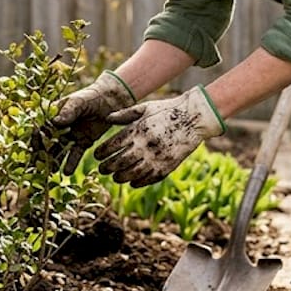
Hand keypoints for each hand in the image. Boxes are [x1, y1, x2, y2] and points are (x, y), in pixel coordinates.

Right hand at [41, 71, 135, 174]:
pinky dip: (71, 163)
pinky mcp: (83, 142)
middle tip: (38, 165)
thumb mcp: (79, 101)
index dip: (37, 137)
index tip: (34, 147)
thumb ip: (69, 111)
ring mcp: (71, 135)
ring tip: (50, 172)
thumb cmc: (92, 96)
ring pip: (59, 150)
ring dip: (54, 161)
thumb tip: (56, 122)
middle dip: (42, 154)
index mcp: (55, 114)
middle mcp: (60, 126)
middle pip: (48, 142)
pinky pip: (75, 154)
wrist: (111, 100)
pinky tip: (67, 172)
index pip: (42, 127)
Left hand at [94, 86, 225, 186]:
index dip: (102, 153)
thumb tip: (107, 119)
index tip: (97, 157)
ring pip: (133, 173)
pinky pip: (149, 178)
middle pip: (120, 162)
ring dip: (120, 177)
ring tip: (115, 177)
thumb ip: (125, 114)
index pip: (113, 145)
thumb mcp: (145, 108)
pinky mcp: (168, 166)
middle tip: (102, 170)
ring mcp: (158, 157)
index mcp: (138, 129)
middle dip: (108, 168)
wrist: (194, 117)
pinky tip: (132, 182)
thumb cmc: (166, 110)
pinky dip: (138, 182)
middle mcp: (146, 145)